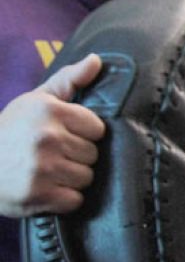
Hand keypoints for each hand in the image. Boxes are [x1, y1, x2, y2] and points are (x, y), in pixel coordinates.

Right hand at [0, 54, 105, 216]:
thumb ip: (69, 80)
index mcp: (49, 111)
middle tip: (52, 156)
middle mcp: (46, 138)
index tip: (65, 136)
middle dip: (77, 157)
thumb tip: (97, 60)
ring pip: (86, 178)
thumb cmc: (10, 132)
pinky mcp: (36, 195)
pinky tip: (46, 190)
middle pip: (93, 155)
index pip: (98, 129)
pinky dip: (64, 200)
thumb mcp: (36, 101)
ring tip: (48, 173)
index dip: (84, 135)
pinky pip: (75, 200)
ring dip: (71, 179)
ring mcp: (41, 168)